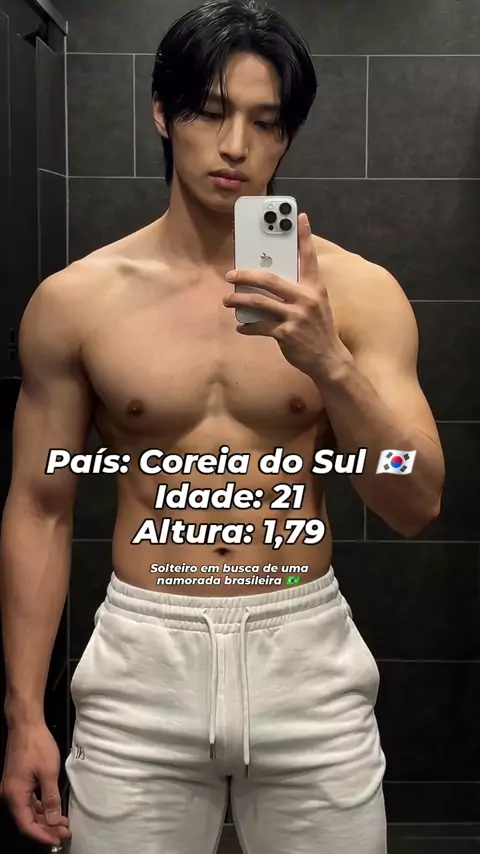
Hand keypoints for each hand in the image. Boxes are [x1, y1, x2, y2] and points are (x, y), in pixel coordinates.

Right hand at [1, 723, 70, 845]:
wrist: (26, 724)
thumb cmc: (37, 746)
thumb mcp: (49, 772)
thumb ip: (51, 799)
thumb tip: (54, 821)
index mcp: (15, 795)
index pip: (27, 825)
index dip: (43, 835)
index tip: (59, 839)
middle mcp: (10, 795)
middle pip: (27, 820)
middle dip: (46, 828)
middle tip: (65, 832)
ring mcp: (13, 788)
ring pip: (28, 811)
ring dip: (45, 818)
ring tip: (63, 822)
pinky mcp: (18, 782)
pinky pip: (28, 800)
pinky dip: (41, 807)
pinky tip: (54, 808)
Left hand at [223, 213, 349, 380]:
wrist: (328, 359)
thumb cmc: (318, 329)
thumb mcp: (316, 305)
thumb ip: (299, 291)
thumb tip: (269, 282)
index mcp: (315, 288)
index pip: (309, 258)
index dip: (305, 236)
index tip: (299, 216)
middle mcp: (306, 298)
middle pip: (270, 279)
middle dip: (246, 275)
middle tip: (230, 275)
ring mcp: (296, 316)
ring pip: (259, 302)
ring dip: (239, 300)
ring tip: (227, 301)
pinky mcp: (286, 334)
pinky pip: (259, 326)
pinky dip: (247, 326)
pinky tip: (240, 326)